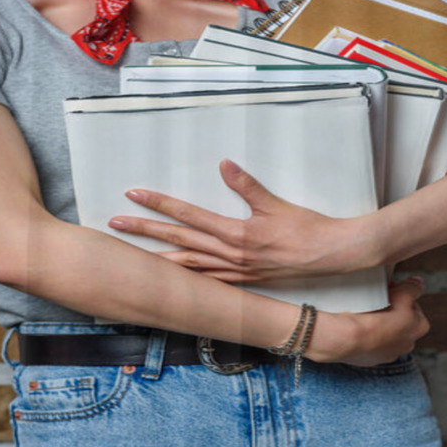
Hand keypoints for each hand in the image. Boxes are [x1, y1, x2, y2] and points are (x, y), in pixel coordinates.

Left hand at [108, 159, 377, 281]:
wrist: (331, 256)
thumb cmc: (307, 229)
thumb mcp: (276, 204)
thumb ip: (247, 185)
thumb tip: (224, 164)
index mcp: (237, 234)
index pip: (189, 217)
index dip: (160, 205)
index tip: (135, 195)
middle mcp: (231, 256)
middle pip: (179, 243)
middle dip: (145, 233)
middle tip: (115, 224)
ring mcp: (236, 272)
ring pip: (188, 266)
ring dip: (159, 260)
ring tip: (132, 257)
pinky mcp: (244, 281)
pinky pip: (208, 281)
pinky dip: (187, 278)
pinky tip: (174, 278)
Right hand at [307, 277, 430, 366]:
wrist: (351, 338)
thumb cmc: (379, 318)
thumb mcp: (402, 294)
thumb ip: (413, 288)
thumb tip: (418, 283)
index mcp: (419, 328)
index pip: (415, 307)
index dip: (402, 296)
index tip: (391, 290)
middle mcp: (406, 344)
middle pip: (400, 321)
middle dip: (391, 310)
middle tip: (378, 298)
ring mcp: (387, 353)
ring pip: (384, 332)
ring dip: (377, 322)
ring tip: (365, 310)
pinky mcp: (369, 358)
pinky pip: (368, 342)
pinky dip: (364, 333)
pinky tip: (357, 323)